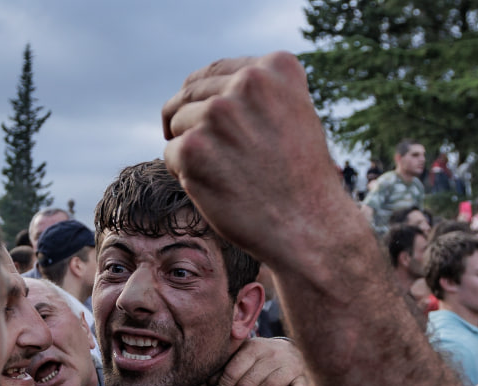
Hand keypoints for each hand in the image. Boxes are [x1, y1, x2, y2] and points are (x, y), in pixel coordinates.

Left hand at [162, 52, 351, 268]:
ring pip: (177, 124)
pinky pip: (170, 154)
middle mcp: (247, 83)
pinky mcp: (194, 148)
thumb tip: (207, 90)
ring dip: (190, 150)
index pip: (214, 72)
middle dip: (191, 124)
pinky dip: (184, 175)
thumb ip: (257, 95)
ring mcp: (219, 114)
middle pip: (189, 95)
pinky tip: (215, 189)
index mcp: (276, 68)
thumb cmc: (300, 179)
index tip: (210, 125)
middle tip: (208, 156)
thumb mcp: (294, 116)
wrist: (307, 226)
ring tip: (224, 176)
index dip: (205, 99)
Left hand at [207, 336, 311, 385]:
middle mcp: (272, 354)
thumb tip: (209, 384)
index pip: (233, 371)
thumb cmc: (266, 359)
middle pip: (248, 382)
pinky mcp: (304, 376)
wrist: (300, 349)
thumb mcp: (247, 357)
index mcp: (253, 348)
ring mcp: (290, 365)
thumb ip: (228, 368)